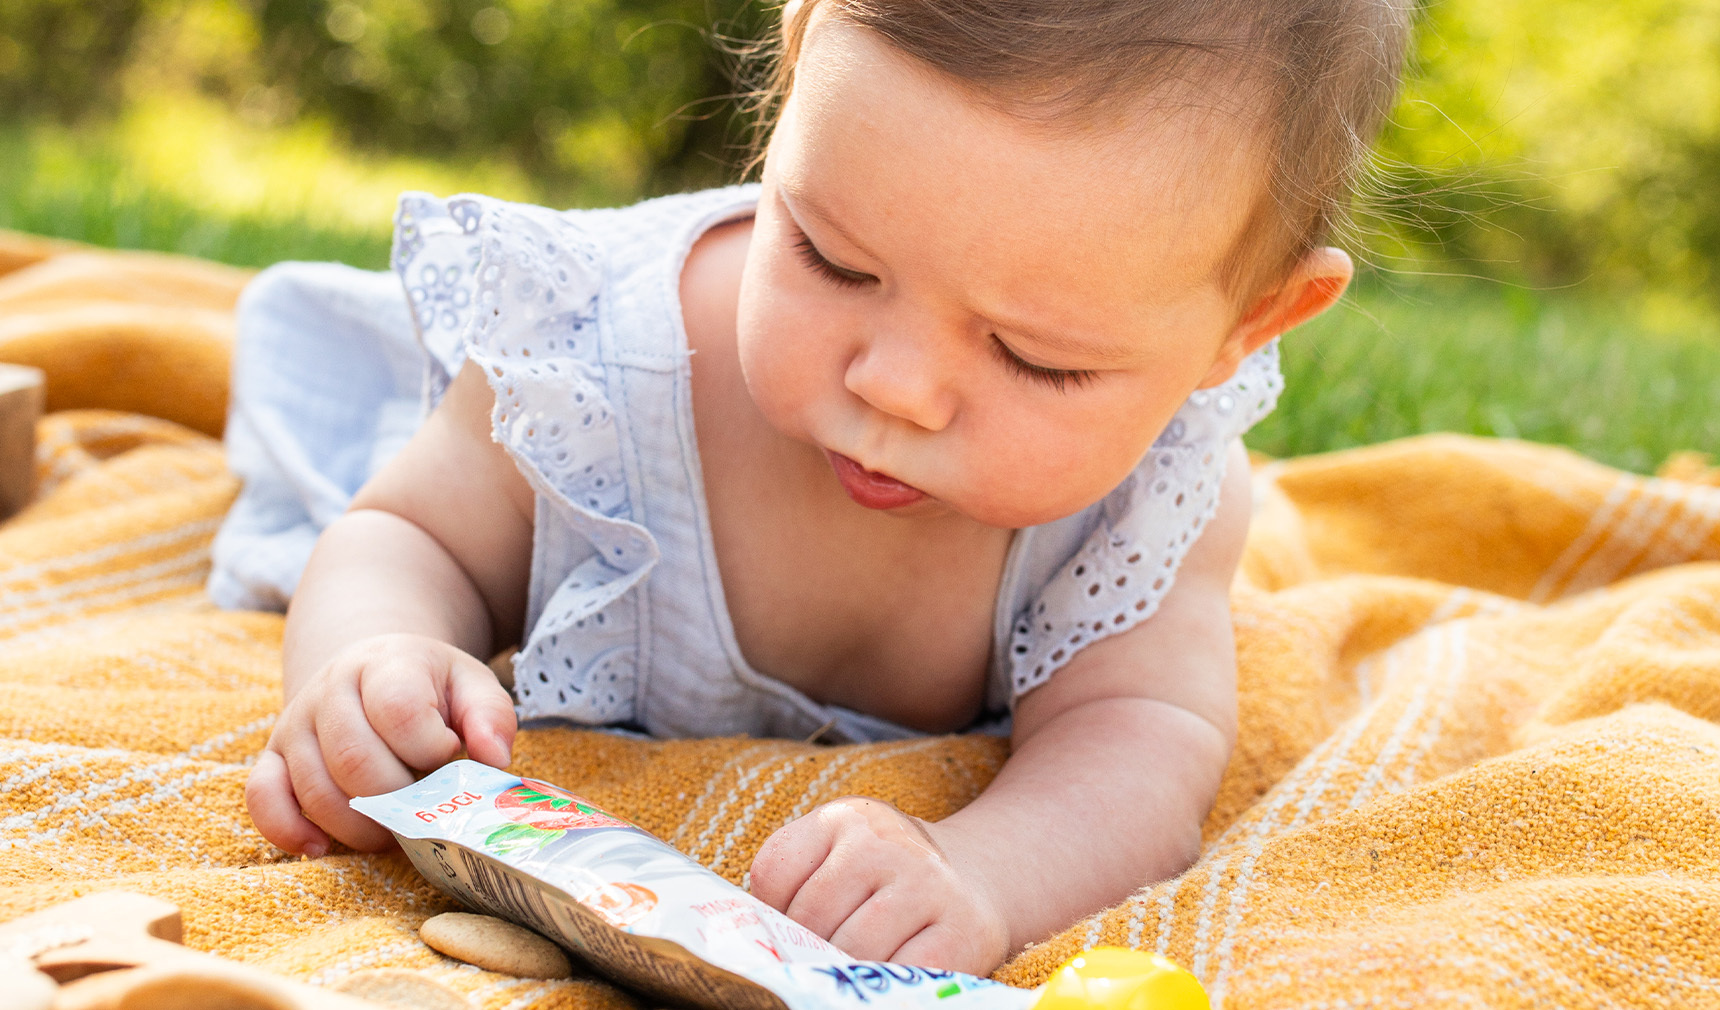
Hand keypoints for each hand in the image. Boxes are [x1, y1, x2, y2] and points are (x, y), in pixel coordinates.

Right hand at [246, 633, 515, 854]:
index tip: (449, 755)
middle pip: (354, 759)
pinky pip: (263, 798)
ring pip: (315, 788)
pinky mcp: (272, 758)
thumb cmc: (428, 686)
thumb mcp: (471, 685)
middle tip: (424, 808)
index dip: (429, 746)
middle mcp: (331, 690)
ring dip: (359, 826)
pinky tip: (322, 848)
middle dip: (397, 799)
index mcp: (386, 664)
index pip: (398, 709)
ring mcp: (296, 724)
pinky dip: (288, 830)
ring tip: (393, 830)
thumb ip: (490, 715)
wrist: (369, 667)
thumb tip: (494, 759)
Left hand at [748, 797, 1008, 973]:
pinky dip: (884, 984)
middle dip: (808, 948)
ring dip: (844, 969)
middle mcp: (886, 841)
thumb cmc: (886, 881)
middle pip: (811, 916)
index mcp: (844, 818)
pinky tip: (886, 976)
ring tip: (851, 967)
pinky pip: (902, 972)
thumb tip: (761, 946)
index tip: (792, 927)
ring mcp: (927, 883)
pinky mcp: (962, 929)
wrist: (976, 881)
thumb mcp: (840, 859)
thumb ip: (798, 887)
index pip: (775, 872)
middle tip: (820, 957)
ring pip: (854, 948)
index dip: (772, 914)